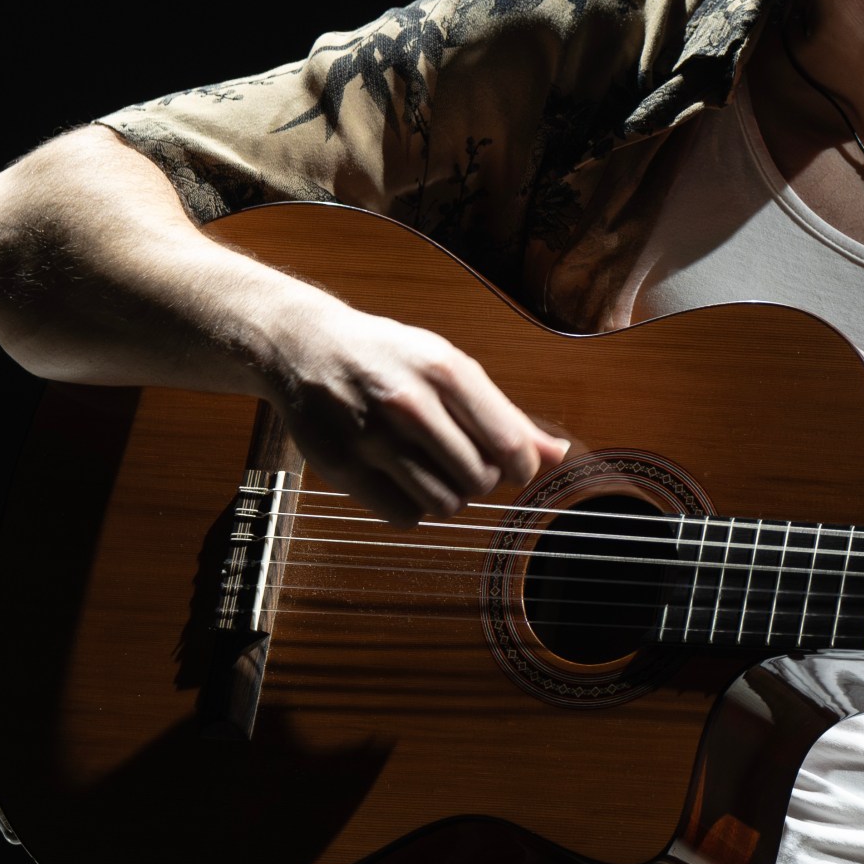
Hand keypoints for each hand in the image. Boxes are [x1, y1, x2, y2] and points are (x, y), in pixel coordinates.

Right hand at [273, 301, 567, 525]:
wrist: (306, 346)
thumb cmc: (390, 358)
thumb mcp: (450, 367)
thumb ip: (504, 414)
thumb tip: (558, 455)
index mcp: (445, 370)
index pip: (509, 444)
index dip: (521, 467)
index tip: (513, 466)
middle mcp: (409, 403)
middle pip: (480, 480)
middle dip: (481, 479)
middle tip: (462, 461)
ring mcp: (372, 437)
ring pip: (445, 504)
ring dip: (448, 497)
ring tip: (431, 469)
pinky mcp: (342, 467)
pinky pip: (404, 517)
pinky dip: (411, 508)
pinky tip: (400, 480)